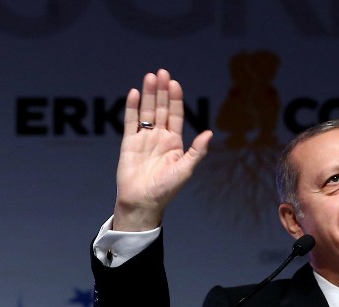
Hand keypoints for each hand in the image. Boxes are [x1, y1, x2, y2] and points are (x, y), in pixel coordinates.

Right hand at [113, 69, 212, 230]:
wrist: (143, 201)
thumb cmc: (166, 189)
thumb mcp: (186, 169)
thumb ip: (197, 151)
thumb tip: (210, 133)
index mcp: (174, 143)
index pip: (176, 115)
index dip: (176, 99)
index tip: (175, 83)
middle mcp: (159, 137)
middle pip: (161, 108)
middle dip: (162, 90)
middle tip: (162, 72)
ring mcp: (144, 139)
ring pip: (147, 111)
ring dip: (149, 94)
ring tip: (150, 76)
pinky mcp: (129, 143)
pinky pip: (131, 122)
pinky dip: (132, 107)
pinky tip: (136, 93)